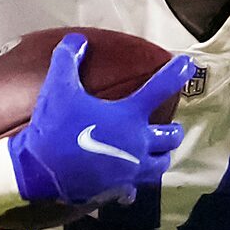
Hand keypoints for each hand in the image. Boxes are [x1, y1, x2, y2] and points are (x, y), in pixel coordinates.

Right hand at [9, 33, 194, 209]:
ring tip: (155, 151)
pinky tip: (128, 182)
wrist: (40, 172)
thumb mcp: (58, 88)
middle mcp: (138, 143)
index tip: (188, 64)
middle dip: (173, 130)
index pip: (160, 88)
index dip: (176, 73)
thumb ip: (67, 60)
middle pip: (172, 136)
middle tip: (168, 127)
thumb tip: (76, 41)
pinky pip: (137, 188)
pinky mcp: (121, 189)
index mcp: (128, 116)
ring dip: (161, 155)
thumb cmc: (53, 128)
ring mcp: (132, 169)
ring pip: (162, 164)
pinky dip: (135, 184)